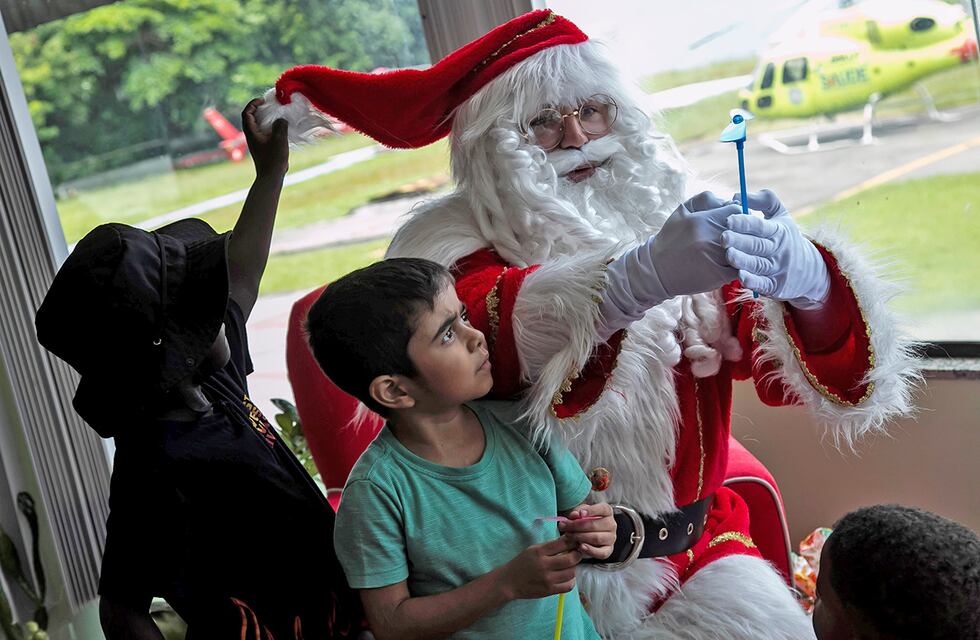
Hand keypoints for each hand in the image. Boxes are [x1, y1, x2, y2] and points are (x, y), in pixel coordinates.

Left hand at [242, 98, 288, 178]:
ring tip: (275, 115)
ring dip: (264, 118)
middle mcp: (251, 136)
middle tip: (269, 105)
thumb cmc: (274, 158)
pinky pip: (263, 132)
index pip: (247, 113)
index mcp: (251, 132)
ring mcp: (256, 143)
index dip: (253, 104)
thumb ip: (280, 125)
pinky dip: (268, 127)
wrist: (270, 177)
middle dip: (258, 109)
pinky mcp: (262, 148)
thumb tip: (281, 119)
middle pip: (250, 118)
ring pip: (257, 126)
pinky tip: (279, 129)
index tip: (263, 100)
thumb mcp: (279, 139)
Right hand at [498, 536, 580, 599]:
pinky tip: (566, 577)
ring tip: (570, 565)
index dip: (573, 541)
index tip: (576, 541)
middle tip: (577, 553)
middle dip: (577, 555)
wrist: (509, 582)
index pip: (562, 543)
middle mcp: (544, 565)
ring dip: (574, 568)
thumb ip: (550, 546)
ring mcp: (547, 579)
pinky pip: (568, 586)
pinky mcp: (549, 590)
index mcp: (539, 551)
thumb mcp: (533, 549)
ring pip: (571, 572)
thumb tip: (568, 540)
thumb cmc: (522, 563)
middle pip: (571, 559)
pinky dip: (570, 581)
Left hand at [558, 503, 615, 558]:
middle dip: (577, 526)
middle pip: (595, 525)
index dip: (592, 511)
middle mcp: (611, 524)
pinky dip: (591, 550)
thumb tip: (575, 515)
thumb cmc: (584, 521)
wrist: (588, 534)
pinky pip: (601, 553)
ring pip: (596, 538)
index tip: (580, 514)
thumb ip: (577, 512)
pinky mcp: (608, 550)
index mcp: (607, 511)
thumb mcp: (580, 513)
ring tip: (569, 536)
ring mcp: (611, 538)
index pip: (603, 509)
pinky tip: (581, 547)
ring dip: (580, 537)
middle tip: (564, 526)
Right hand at [598, 192, 739, 338]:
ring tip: (738, 247)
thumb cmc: (671, 238)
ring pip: (745, 248)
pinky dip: (741, 263)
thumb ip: (707, 199)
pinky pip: (741, 267)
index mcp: (701, 221)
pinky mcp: (718, 275)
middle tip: (741, 232)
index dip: (740, 213)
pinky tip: (735, 261)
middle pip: (743, 229)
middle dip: (745, 229)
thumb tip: (730, 199)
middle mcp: (709, 239)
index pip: (737, 210)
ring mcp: (715, 258)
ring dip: (745, 247)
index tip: (737, 217)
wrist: (657, 270)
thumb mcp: (683, 211)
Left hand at [722, 190, 829, 308]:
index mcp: (778, 231)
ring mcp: (777, 269)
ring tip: (729, 254)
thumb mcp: (780, 215)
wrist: (806, 270)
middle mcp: (778, 250)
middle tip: (723, 237)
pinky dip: (752, 281)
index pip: (760, 226)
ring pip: (758, 264)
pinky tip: (741, 276)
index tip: (729, 219)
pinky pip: (762, 284)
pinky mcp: (774, 286)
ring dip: (743, 260)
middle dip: (740, 241)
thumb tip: (737, 195)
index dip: (745, 222)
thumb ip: (763, 201)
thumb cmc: (784, 237)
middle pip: (758, 245)